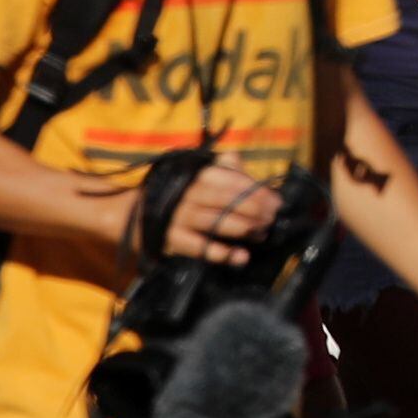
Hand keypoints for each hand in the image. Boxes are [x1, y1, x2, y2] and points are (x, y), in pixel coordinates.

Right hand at [153, 158, 280, 265]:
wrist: (140, 213)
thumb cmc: (183, 193)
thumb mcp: (201, 174)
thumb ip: (226, 167)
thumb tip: (242, 161)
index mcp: (199, 175)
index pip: (232, 180)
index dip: (257, 191)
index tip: (276, 202)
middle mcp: (189, 194)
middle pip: (226, 200)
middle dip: (254, 210)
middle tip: (271, 219)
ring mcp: (179, 217)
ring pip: (214, 222)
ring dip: (242, 229)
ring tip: (261, 234)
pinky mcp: (173, 240)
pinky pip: (199, 247)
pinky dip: (221, 253)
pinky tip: (240, 257)